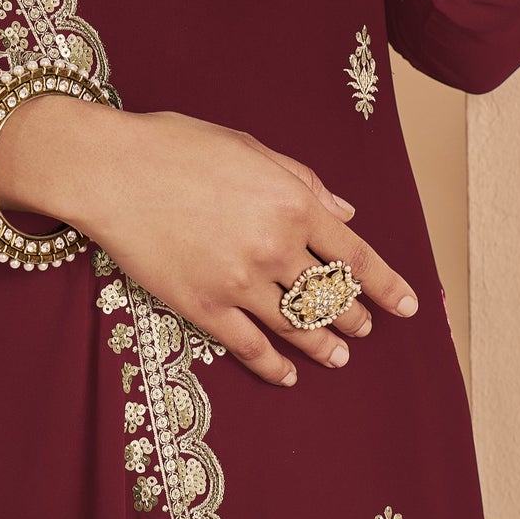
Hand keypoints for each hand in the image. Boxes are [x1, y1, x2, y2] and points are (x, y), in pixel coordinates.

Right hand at [0, 97, 419, 386]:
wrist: (111, 169)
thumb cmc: (177, 145)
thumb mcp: (248, 146)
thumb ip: (302, 179)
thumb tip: (344, 213)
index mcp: (291, 201)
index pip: (356, 254)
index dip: (387, 284)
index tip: (408, 305)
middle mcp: (275, 245)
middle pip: (330, 295)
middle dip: (354, 315)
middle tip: (364, 328)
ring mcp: (240, 281)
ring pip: (297, 326)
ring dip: (324, 345)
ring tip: (338, 356)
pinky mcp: (204, 307)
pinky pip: (250, 347)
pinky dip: (275, 365)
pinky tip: (288, 373)